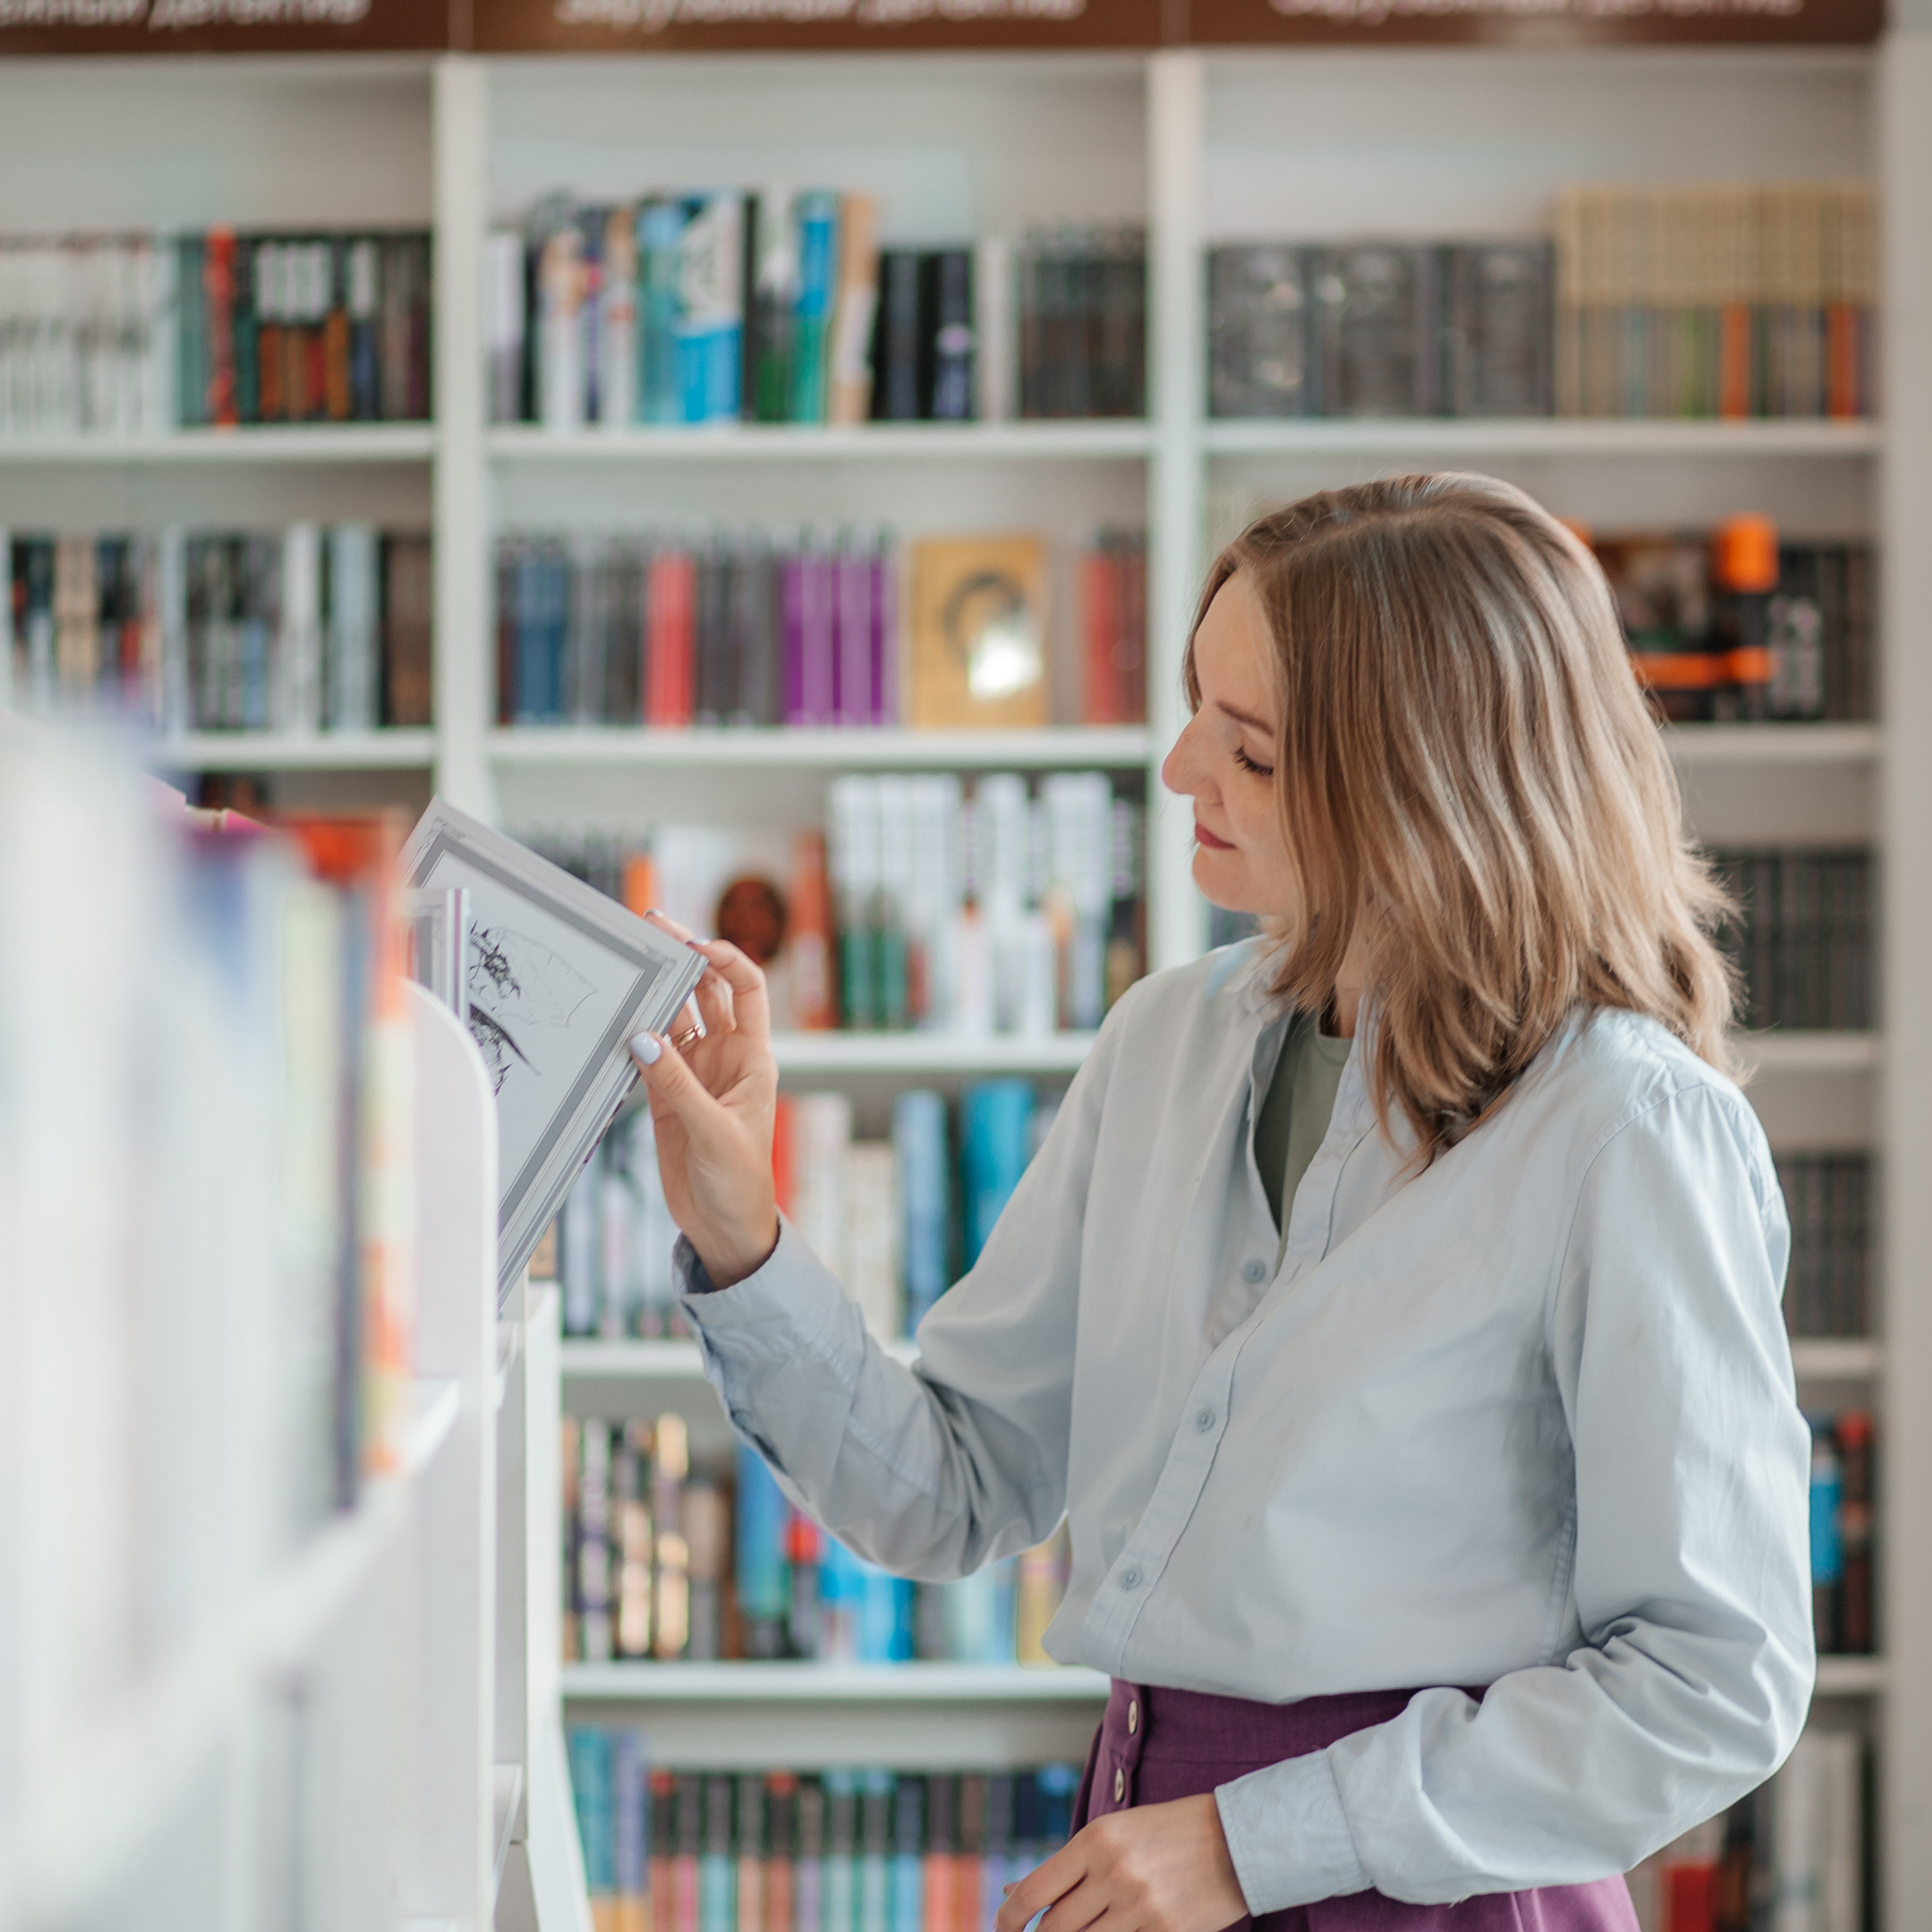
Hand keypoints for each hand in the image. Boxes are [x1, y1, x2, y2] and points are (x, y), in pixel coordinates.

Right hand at [628, 912, 779, 1287]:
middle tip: (651, 928)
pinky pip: (646, 1052)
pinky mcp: (666, 1095)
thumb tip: (642, 1038)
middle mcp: (724, 1056)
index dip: (724, 960)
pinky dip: (632, 1034)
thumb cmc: (740, 1183)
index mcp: (753, 1057)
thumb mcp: (713, 1132)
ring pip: (672, 1016)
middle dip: (682, 958)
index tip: (693, 947)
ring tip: (626, 962)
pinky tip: (614, 1016)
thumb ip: (677, 1086)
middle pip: (705, 991)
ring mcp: (693, 1072)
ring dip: (653, 991)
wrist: (725, 1228)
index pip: (745, 988)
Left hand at [995, 1795, 1247, 1931]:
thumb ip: (1065, 1867)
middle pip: (1056, 1926)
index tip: (1003, 1929)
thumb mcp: (1112, 1835)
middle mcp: (1114, 1871)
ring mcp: (1141, 1906)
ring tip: (1082, 1928)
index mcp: (1096, 1839)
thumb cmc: (1163, 1834)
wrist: (1233, 1841)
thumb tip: (1011, 1894)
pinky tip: (1114, 1931)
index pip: (1034, 1890)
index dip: (1009, 1919)